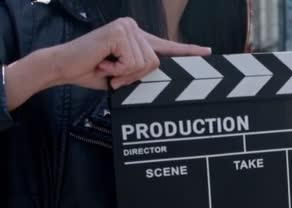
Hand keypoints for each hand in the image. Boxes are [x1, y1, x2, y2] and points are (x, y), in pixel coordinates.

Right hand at [47, 17, 210, 89]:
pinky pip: (133, 62)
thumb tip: (164, 75)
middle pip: (156, 62)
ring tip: (107, 67)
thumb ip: (142, 72)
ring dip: (125, 74)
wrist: (64, 67)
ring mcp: (127, 27)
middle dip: (135, 76)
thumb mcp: (124, 75)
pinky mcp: (120, 32)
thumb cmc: (92, 72)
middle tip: (113, 74)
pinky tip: (103, 62)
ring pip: (146, 64)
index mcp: (137, 38)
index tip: (207, 52)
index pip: (166, 46)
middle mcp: (134, 28)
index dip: (188, 51)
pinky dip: (118, 70)